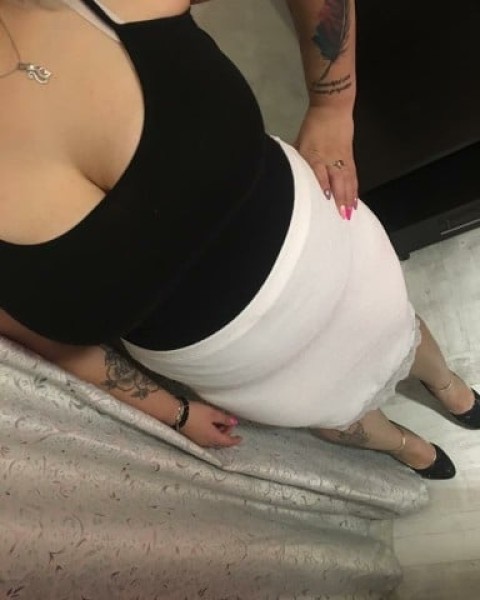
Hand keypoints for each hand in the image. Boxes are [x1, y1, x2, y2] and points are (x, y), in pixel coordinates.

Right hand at [181, 400, 242, 447]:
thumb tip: (234, 422)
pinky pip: (206, 438)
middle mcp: (206, 442)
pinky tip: (210, 424)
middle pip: (220, 442)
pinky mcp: (193, 437)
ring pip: (213, 440)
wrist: (176, 414)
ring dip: (219, 433)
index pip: (227, 442)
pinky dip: (212, 433)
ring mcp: (199, 441)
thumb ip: (225, 419)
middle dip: (226, 434)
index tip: (240, 438)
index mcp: (213, 438)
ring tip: (220, 422)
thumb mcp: (213, 413)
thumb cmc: (196, 413)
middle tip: (228, 423)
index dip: (235, 440)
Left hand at [295, 105, 357, 219]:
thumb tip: (287, 172)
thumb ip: (296, 159)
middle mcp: (329, 158)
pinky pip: (353, 176)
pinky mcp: (349, 157)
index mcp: (314, 154)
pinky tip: (355, 200)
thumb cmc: (313, 125)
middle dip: (340, 197)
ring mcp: (341, 158)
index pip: (318, 171)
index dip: (323, 183)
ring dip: (348, 197)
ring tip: (350, 213)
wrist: (332, 108)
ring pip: (347, 180)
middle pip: (337, 179)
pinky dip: (354, 189)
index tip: (325, 197)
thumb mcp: (299, 141)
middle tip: (342, 215)